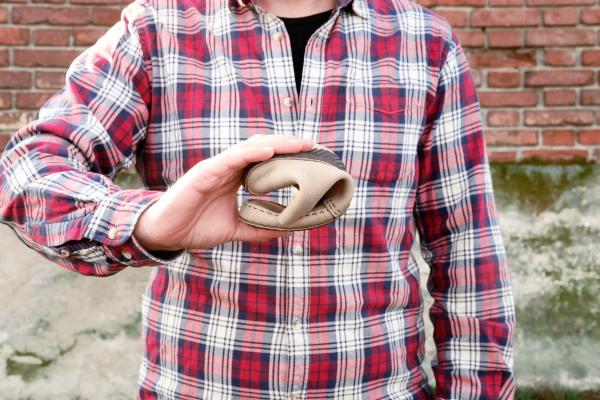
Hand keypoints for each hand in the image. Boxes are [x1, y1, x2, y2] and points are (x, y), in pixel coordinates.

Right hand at [133, 134, 314, 250]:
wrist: (165, 234)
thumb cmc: (195, 227)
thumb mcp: (236, 229)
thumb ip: (260, 227)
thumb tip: (290, 229)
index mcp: (235, 177)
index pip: (266, 158)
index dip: (288, 154)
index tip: (313, 155)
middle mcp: (227, 168)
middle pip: (262, 147)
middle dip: (288, 144)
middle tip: (314, 146)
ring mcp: (216, 168)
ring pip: (249, 148)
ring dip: (276, 144)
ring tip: (300, 145)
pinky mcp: (204, 174)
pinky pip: (230, 159)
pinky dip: (251, 153)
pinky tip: (270, 152)